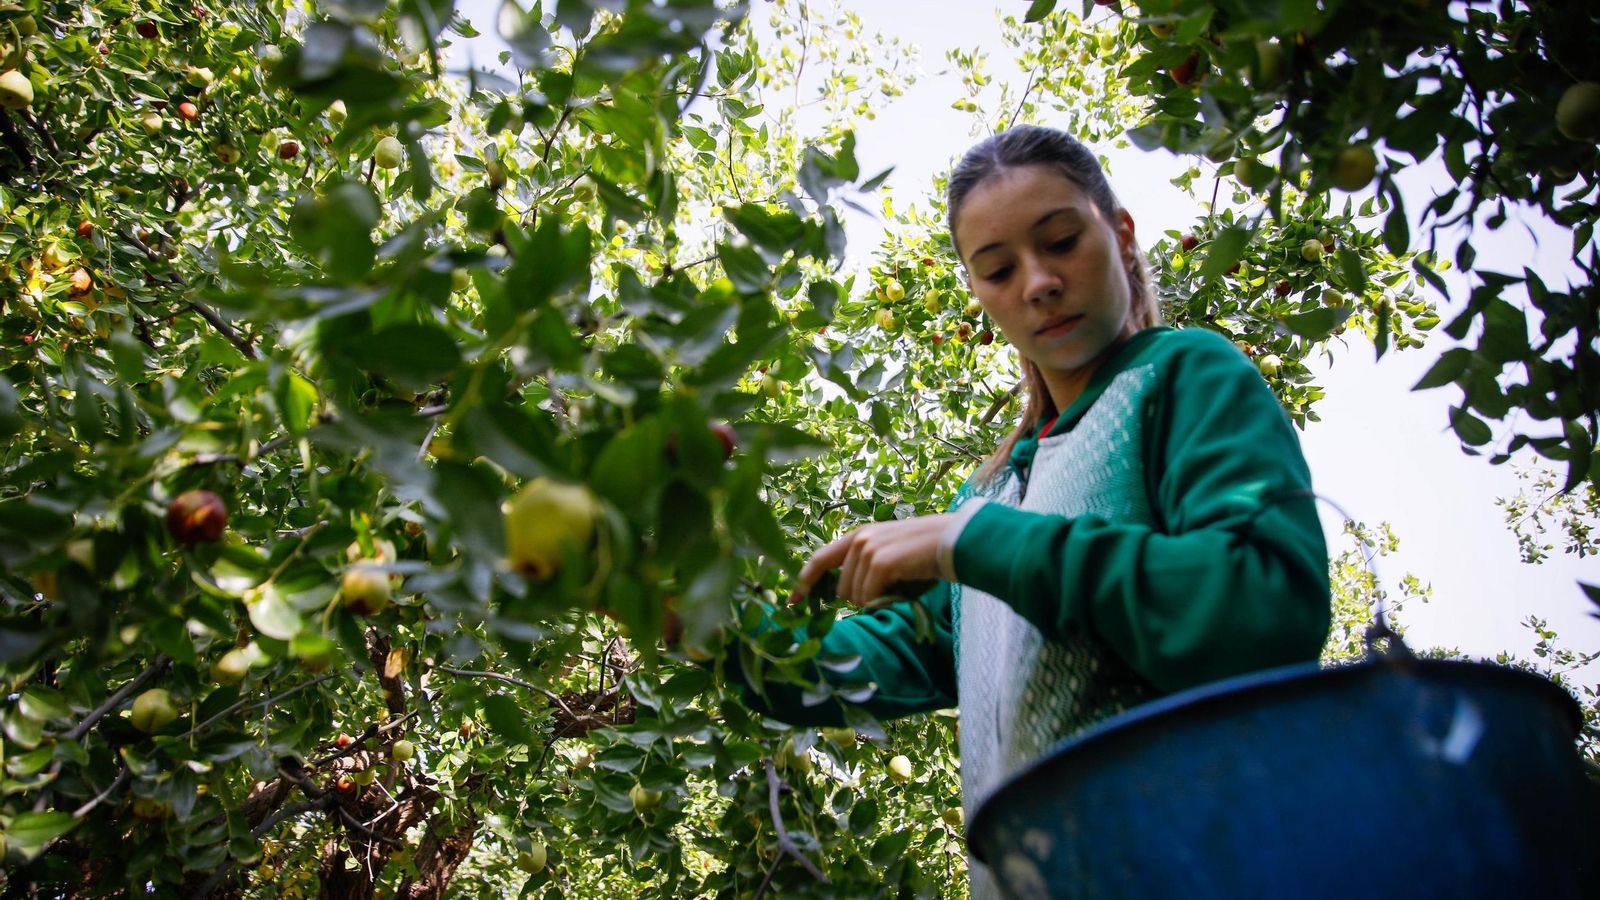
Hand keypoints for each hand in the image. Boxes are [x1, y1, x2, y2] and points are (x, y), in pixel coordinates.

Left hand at [788, 514, 952, 605]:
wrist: (954, 543)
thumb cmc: (924, 555)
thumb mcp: (888, 556)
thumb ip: (864, 570)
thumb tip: (848, 598)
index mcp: (857, 536)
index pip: (819, 559)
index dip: (803, 581)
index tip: (792, 601)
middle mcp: (858, 539)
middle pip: (840, 589)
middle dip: (859, 600)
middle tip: (886, 592)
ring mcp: (868, 549)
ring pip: (853, 596)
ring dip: (874, 600)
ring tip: (899, 585)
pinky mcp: (879, 562)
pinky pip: (868, 598)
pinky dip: (883, 601)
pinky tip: (901, 589)